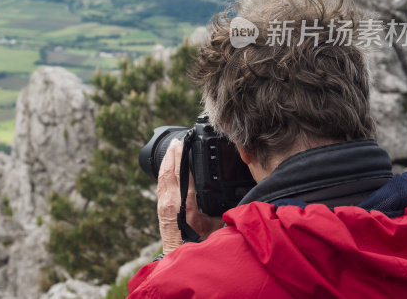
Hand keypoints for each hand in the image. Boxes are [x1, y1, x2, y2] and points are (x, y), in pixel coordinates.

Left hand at [157, 139, 223, 254]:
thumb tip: (245, 201)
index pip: (181, 176)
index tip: (184, 144)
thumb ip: (228, 215)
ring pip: (162, 179)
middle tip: (178, 141)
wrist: (182, 264)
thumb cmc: (202, 249)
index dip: (181, 158)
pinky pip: (161, 187)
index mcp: (184, 207)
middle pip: (168, 174)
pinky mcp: (162, 210)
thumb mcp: (220, 231)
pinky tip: (167, 167)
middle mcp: (171, 205)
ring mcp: (164, 207)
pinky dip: (163, 174)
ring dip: (166, 163)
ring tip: (172, 149)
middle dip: (172, 156)